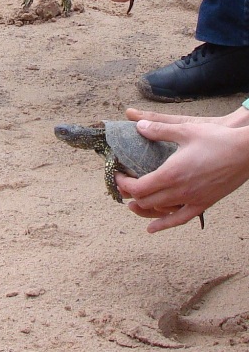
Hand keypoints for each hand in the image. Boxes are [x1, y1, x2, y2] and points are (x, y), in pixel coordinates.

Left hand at [114, 107, 248, 231]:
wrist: (247, 152)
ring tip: (132, 204)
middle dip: (130, 195)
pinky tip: (152, 228)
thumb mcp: (185, 129)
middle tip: (122, 186)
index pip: (138, 187)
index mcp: (171, 174)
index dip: (123, 184)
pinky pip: (181, 218)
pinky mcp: (205, 203)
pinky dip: (164, 224)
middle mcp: (180, 191)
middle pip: (145, 201)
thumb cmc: (217, 139)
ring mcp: (193, 199)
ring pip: (160, 211)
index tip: (117, 175)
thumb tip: (138, 125)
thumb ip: (158, 129)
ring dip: (142, 208)